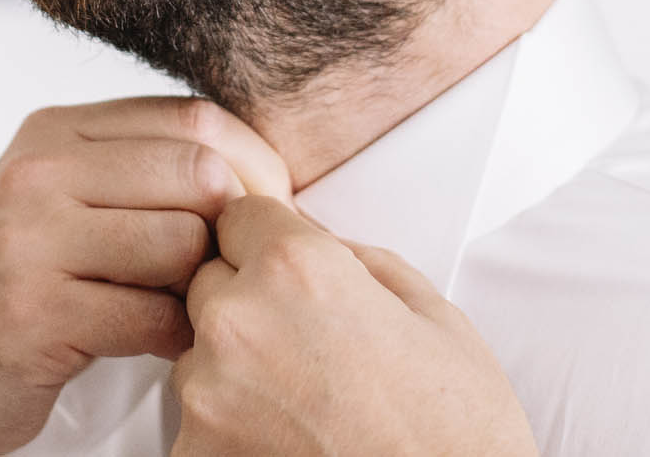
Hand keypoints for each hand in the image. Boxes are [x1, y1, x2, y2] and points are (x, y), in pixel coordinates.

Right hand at [0, 98, 291, 456]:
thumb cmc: (31, 278)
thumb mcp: (76, 195)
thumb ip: (148, 166)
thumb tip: (269, 173)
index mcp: (58, 129)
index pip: (193, 118)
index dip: (252, 166)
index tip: (268, 214)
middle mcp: (38, 171)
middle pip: (198, 173)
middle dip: (235, 229)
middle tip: (235, 270)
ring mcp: (29, 240)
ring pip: (183, 244)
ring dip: (203, 288)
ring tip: (185, 305)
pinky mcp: (33, 313)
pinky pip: (154, 317)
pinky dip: (174, 338)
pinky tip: (157, 342)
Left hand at [171, 196, 538, 456]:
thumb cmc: (455, 439)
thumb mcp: (435, 318)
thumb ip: (362, 261)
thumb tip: (321, 242)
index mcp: (298, 270)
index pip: (237, 216)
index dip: (266, 242)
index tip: (283, 268)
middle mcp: (239, 322)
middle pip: (210, 283)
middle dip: (249, 303)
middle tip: (309, 349)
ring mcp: (208, 395)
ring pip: (198, 354)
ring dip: (235, 369)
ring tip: (307, 407)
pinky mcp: (193, 454)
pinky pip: (197, 421)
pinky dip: (229, 430)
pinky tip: (289, 444)